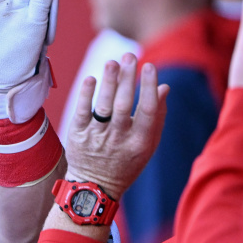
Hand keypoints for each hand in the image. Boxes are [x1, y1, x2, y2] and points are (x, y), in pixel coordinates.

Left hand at [65, 53, 168, 199]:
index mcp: (140, 143)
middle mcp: (118, 140)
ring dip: (108, 82)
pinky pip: (81, 112)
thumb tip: (164, 87)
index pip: (148, 111)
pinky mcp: (77, 135)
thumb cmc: (126, 161)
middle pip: (124, 105)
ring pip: (103, 106)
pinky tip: (92, 79)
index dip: (149, 87)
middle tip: (129, 57)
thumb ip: (157, 117)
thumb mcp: (147, 145)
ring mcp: (96, 137)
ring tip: (112, 62)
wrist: (94, 185)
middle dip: (128, 79)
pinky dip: (86, 94)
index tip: (150, 66)